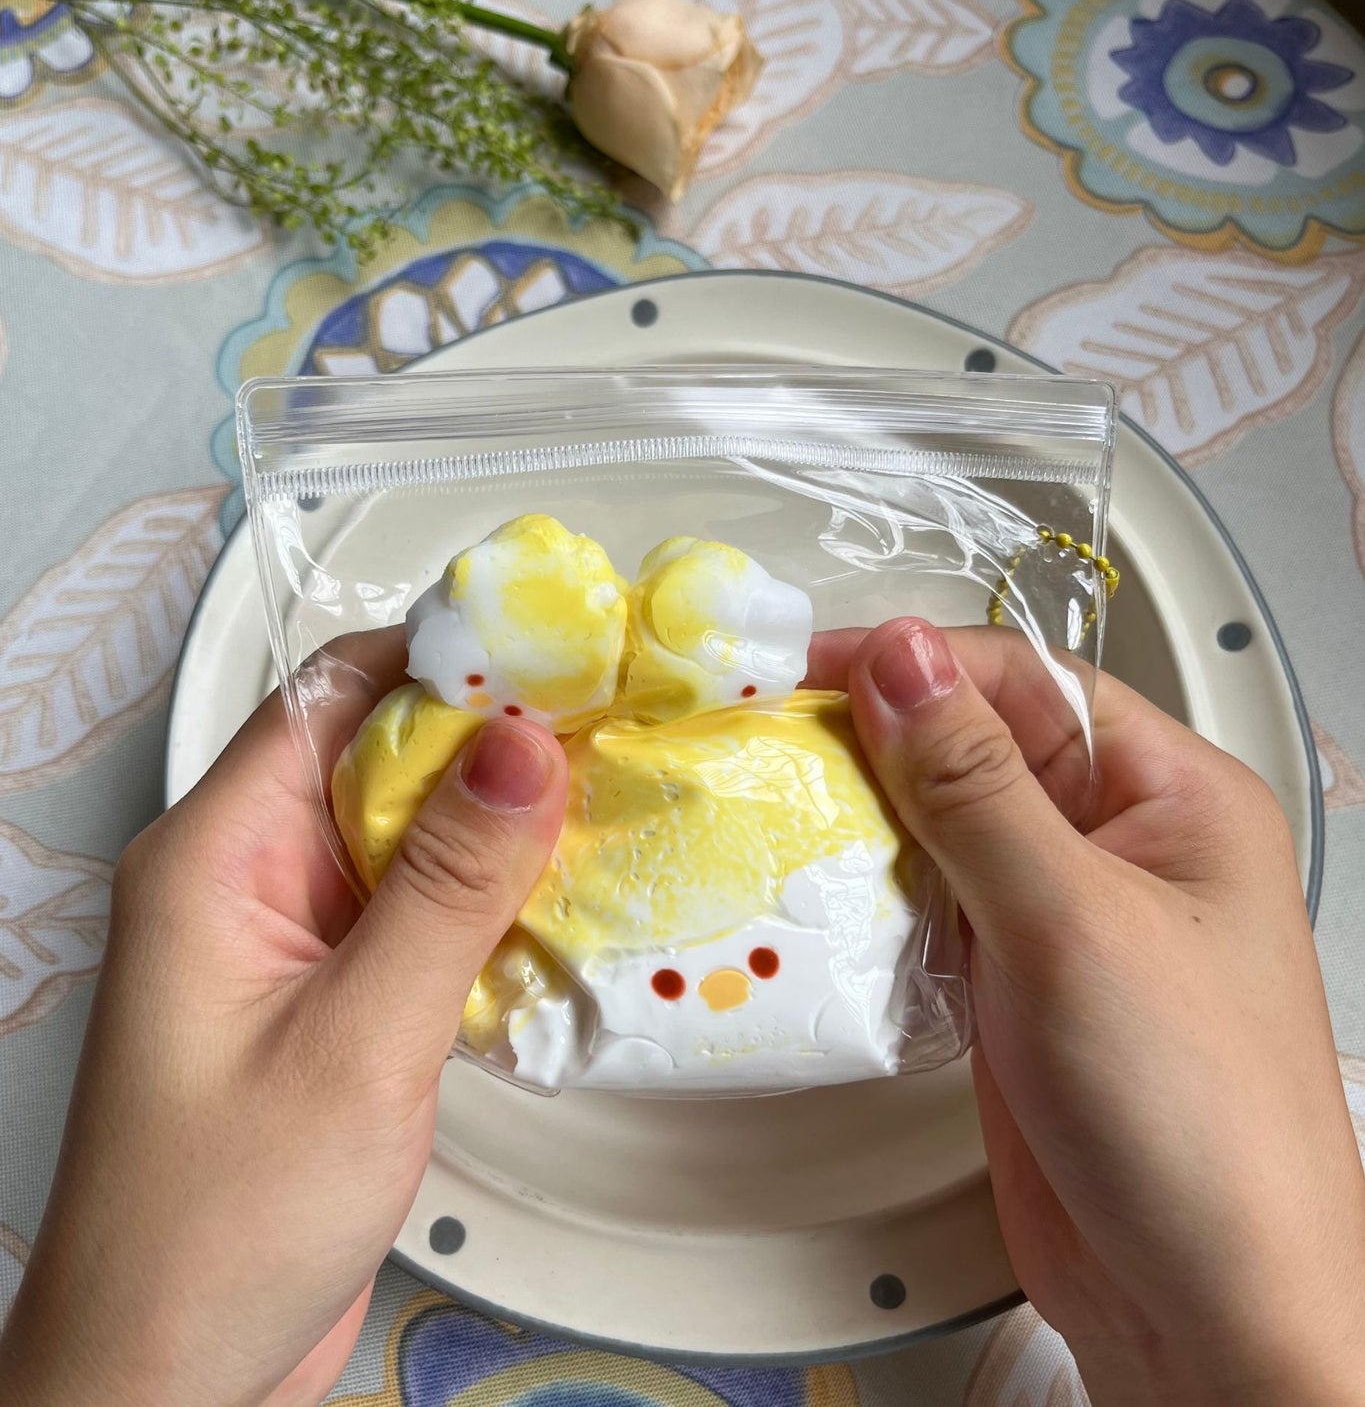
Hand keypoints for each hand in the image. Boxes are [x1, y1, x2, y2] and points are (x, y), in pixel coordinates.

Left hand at [0, 635, 568, 1406]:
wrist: (170, 1377)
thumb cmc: (217, 1226)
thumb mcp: (356, 1041)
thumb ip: (446, 887)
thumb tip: (521, 746)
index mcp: (213, 858)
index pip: (330, 695)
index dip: (442, 658)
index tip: (555, 652)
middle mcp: (245, 880)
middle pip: (377, 756)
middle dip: (490, 741)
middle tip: (610, 732)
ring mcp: (288, 940)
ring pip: (406, 834)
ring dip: (498, 826)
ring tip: (608, 808)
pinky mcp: (329, 995)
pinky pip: (413, 910)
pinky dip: (486, 901)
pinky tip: (560, 909)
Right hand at [810, 621, 1364, 1406]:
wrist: (1204, 1309)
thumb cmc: (1193, 1120)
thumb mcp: (1074, 922)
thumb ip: (977, 786)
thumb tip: (902, 659)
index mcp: (1172, 798)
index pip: (1026, 682)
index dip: (915, 665)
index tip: (806, 670)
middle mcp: (1116, 845)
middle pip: (976, 748)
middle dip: (874, 739)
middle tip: (765, 738)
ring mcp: (1058, 918)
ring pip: (941, 827)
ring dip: (861, 818)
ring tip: (768, 805)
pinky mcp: (1009, 984)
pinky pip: (926, 906)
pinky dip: (866, 896)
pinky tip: (811, 893)